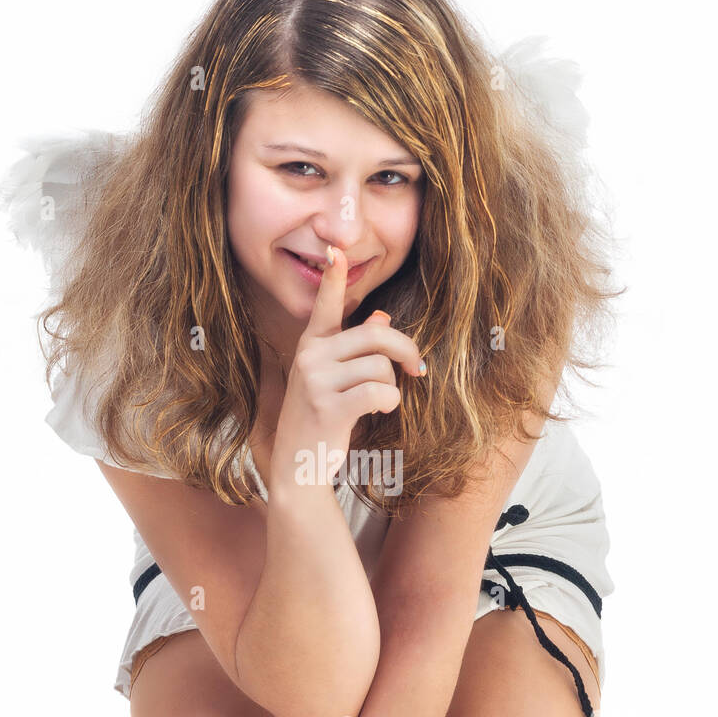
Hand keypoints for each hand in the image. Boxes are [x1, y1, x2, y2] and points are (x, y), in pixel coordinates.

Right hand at [269, 244, 425, 491]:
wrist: (299, 466)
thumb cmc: (321, 420)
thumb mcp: (335, 381)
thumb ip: (356, 349)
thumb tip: (383, 318)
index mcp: (311, 346)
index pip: (325, 306)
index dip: (333, 279)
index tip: (335, 250)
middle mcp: (310, 357)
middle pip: (375, 336)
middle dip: (405, 351)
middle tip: (418, 369)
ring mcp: (316, 381)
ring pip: (380, 366)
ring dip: (392, 385)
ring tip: (380, 401)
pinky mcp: (329, 406)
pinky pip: (379, 391)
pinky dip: (390, 401)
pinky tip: (381, 410)